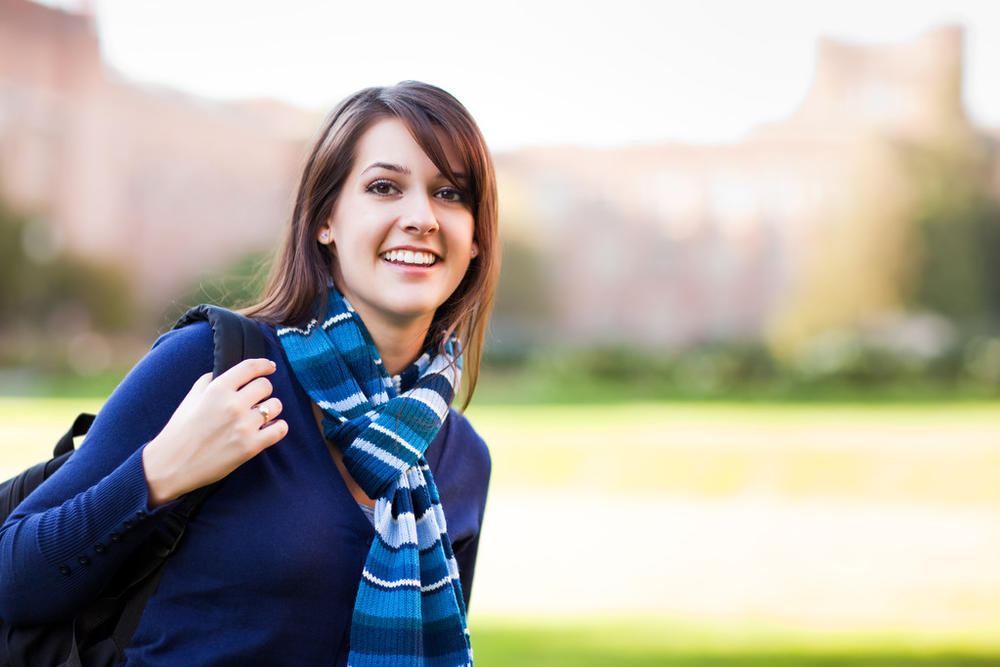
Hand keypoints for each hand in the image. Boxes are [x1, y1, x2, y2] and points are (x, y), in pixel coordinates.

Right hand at [142, 358, 287, 507]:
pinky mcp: (251, 446)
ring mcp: (244, 426)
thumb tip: (229, 373)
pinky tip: (269, 428)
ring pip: (275, 406)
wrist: (171, 465)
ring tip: (260, 416)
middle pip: (266, 386)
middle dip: (263, 391)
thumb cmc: (179, 431)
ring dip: (270, 409)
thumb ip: (209, 382)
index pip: (250, 367)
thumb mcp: (191, 398)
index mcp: (217, 389)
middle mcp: (233, 405)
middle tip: (256, 399)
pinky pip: (280, 429)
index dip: (264, 365)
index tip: (270, 367)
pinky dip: (278, 427)